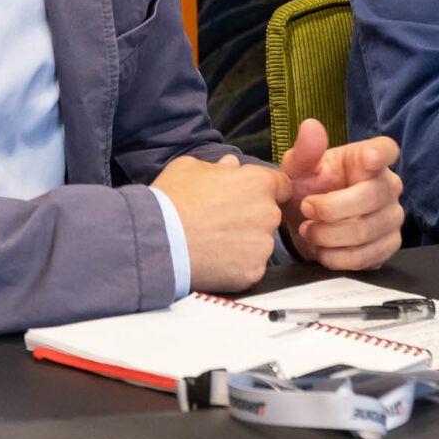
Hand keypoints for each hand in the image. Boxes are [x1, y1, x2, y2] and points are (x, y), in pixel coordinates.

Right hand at [152, 153, 287, 291]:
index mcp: (257, 183)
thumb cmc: (172, 201)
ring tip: (214, 241)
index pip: (281, 185)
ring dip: (244, 241)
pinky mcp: (253, 272)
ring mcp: (262, 246)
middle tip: (222, 220)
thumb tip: (230, 166)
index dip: (265, 190)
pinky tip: (214, 258)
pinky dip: (237, 264)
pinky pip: (250, 265)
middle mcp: (268, 213)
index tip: (250, 196)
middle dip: (251, 215)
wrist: (157, 241)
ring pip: (260, 242)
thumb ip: (218, 166)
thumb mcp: (190, 167)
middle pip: (269, 214)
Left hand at [277, 119, 405, 270]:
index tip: (368, 159)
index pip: (386, 150)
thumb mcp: (299, 167)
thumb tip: (311, 126)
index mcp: (368, 159)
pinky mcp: (388, 245)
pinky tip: (322, 250)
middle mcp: (388, 186)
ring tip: (309, 231)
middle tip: (305, 210)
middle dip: (330, 209)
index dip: (380, 154)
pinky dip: (337, 257)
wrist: (307, 222)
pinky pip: (366, 257)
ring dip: (328, 235)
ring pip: (365, 231)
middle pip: (370, 197)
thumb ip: (305, 150)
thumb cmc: (309, 187)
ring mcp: (392, 217)